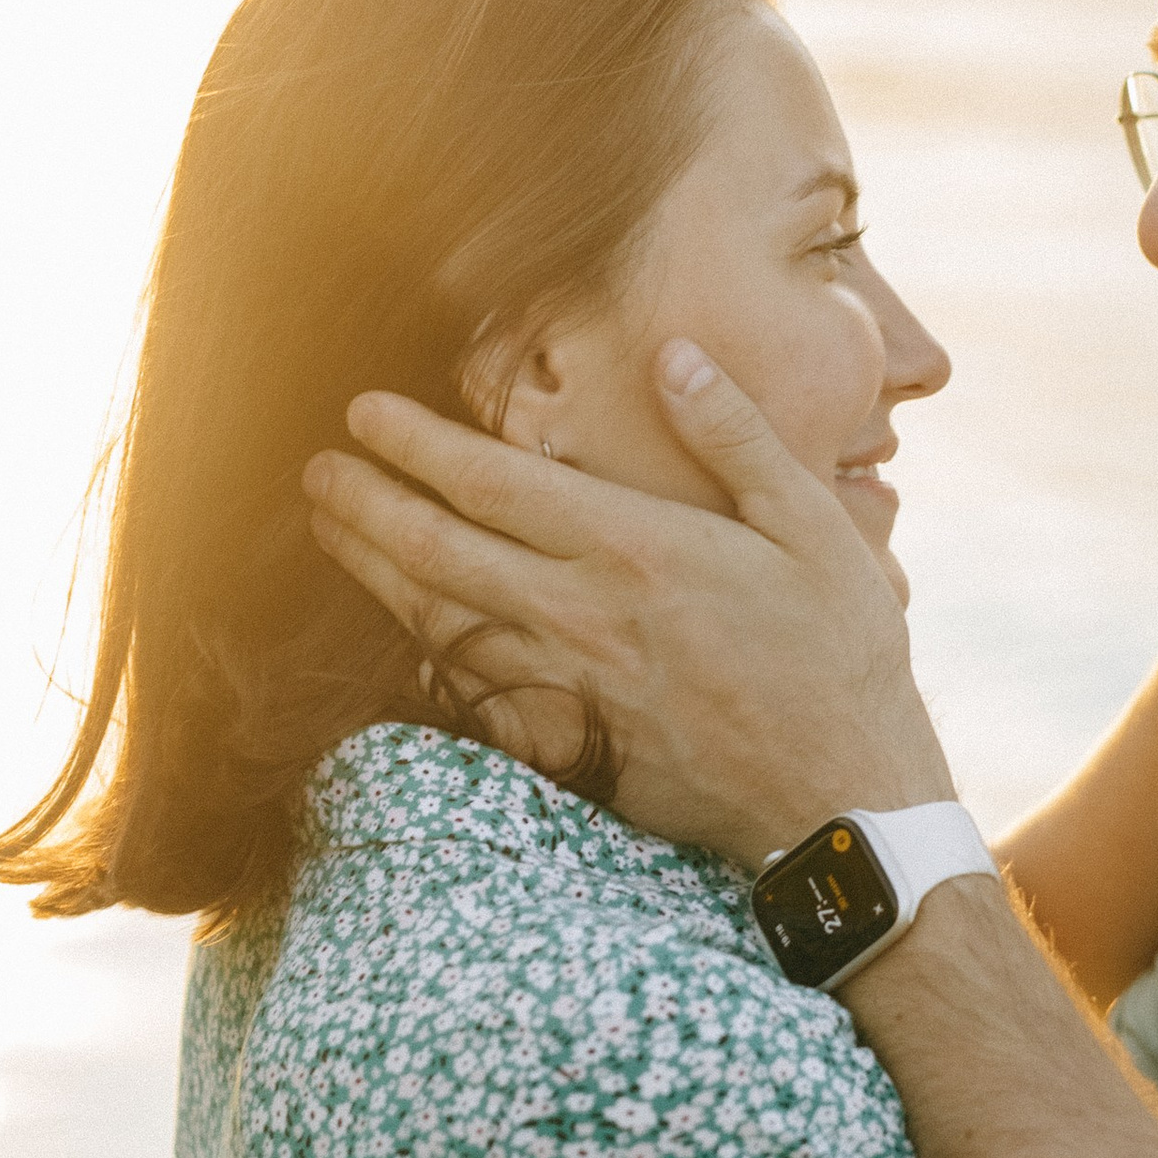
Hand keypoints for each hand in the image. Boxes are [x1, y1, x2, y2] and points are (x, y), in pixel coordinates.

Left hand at [301, 341, 953, 865]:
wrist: (844, 800)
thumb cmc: (842, 656)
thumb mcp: (815, 527)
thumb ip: (736, 437)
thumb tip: (675, 357)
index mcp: (637, 549)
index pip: (493, 483)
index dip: (416, 443)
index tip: (362, 412)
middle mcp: (584, 616)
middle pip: (438, 552)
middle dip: (364, 505)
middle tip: (313, 470)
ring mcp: (568, 689)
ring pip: (440, 625)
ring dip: (374, 574)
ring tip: (328, 532)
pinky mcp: (570, 747)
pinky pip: (472, 700)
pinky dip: (421, 664)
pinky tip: (396, 639)